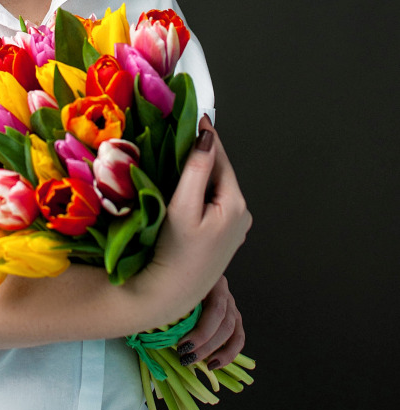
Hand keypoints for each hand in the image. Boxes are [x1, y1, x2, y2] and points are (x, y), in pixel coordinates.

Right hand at [136, 117, 251, 325]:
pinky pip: (210, 203)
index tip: (192, 115)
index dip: (205, 136)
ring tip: (174, 162)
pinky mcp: (221, 236)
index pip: (221, 158)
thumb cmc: (175, 255)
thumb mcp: (183, 208)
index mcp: (236, 204)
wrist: (169, 294)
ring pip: (213, 188)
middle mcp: (240, 214)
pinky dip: (196, 193)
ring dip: (197, 175)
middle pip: (218, 172)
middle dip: (199, 156)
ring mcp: (232, 227)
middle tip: (176, 137)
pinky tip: (179, 193)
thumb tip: (206, 138)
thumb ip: (196, 170)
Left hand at [176, 275, 244, 368]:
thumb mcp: (171, 286)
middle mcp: (224, 291)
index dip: (200, 333)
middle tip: (185, 357)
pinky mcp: (233, 316)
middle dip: (205, 345)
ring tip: (201, 365)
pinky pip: (238, 337)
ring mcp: (230, 303)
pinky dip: (229, 353)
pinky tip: (215, 365)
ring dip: (217, 351)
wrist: (181, 269)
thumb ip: (170, 302)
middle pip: (223, 322)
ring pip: (232, 331)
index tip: (181, 346)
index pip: (215, 311)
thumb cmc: (171, 281)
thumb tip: (156, 324)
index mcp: (210, 281)